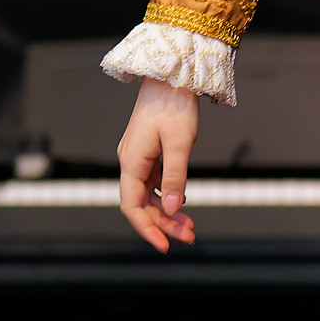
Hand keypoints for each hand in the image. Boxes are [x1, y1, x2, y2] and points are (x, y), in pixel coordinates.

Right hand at [117, 80, 200, 250]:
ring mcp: (138, 156)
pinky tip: (182, 202)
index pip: (132, 206)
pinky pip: (154, 181)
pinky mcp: (148, 151)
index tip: (165, 246)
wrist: (172, 74)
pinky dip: (167, 194)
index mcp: (131, 162)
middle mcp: (130, 161)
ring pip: (149, 194)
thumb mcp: (180, 144)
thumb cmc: (175, 105)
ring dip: (167, 211)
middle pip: (142, 203)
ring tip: (190, 225)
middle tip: (188, 236)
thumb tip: (172, 209)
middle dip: (164, 223)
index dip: (147, 229)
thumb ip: (175, 178)